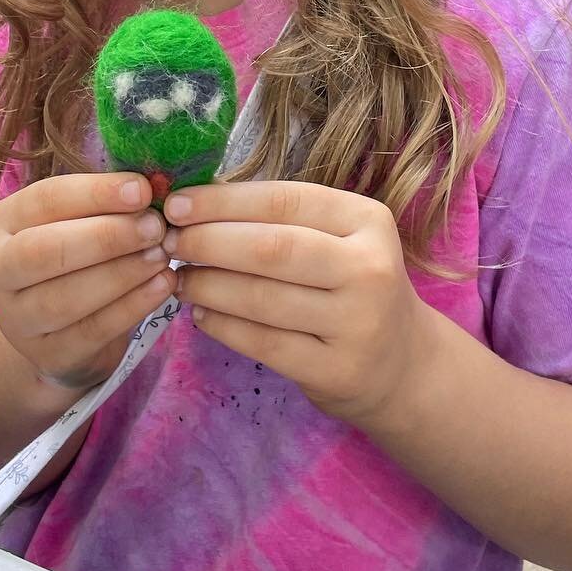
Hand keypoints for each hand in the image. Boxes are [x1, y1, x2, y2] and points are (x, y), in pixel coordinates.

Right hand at [0, 173, 176, 394]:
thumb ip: (104, 204)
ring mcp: (16, 319)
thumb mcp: (75, 224)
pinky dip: (132, 306)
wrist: (55, 335)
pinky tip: (162, 285)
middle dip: (107, 235)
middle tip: (156, 226)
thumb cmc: (72, 262)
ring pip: (67, 296)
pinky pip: (92, 329)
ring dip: (122, 272)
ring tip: (162, 256)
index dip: (96, 193)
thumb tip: (152, 186)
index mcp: (4, 222)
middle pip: (47, 250)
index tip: (143, 189)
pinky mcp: (46, 355)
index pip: (46, 199)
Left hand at [166, 182, 430, 427]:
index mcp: (367, 220)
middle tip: (170, 243)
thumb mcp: (339, 241)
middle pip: (271, 248)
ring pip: (262, 298)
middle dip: (208, 242)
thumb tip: (195, 205)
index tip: (176, 204)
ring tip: (180, 280)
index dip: (223, 201)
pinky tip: (202, 314)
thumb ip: (281, 220)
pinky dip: (223, 326)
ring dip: (208, 286)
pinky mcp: (337, 370)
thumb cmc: (353, 287)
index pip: (284, 200)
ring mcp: (357, 323)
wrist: (402, 365)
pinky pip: (264, 344)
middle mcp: (369, 268)